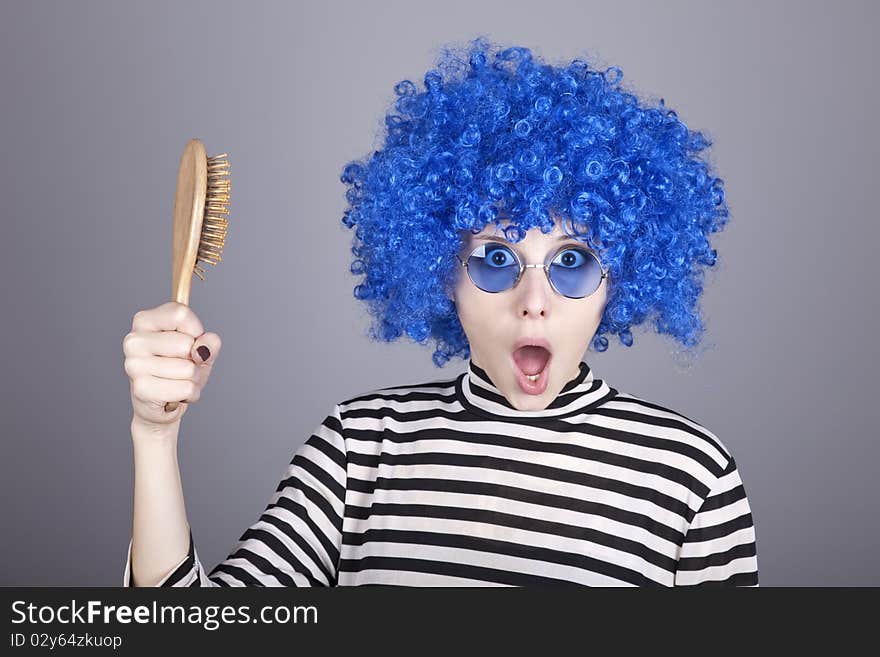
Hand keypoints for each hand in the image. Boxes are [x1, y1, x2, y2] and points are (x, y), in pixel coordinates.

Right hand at [123, 301, 221, 431]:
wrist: (161, 404)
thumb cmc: (180, 370)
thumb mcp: (201, 349)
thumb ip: (209, 342)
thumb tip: (202, 348)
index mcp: (145, 321)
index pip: (180, 314)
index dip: (196, 330)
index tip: (190, 340)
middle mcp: (134, 340)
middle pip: (186, 344)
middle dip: (196, 359)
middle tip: (183, 366)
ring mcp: (134, 364)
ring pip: (188, 369)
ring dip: (193, 379)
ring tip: (179, 380)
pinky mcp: (141, 388)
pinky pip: (185, 388)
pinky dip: (190, 394)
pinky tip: (176, 394)